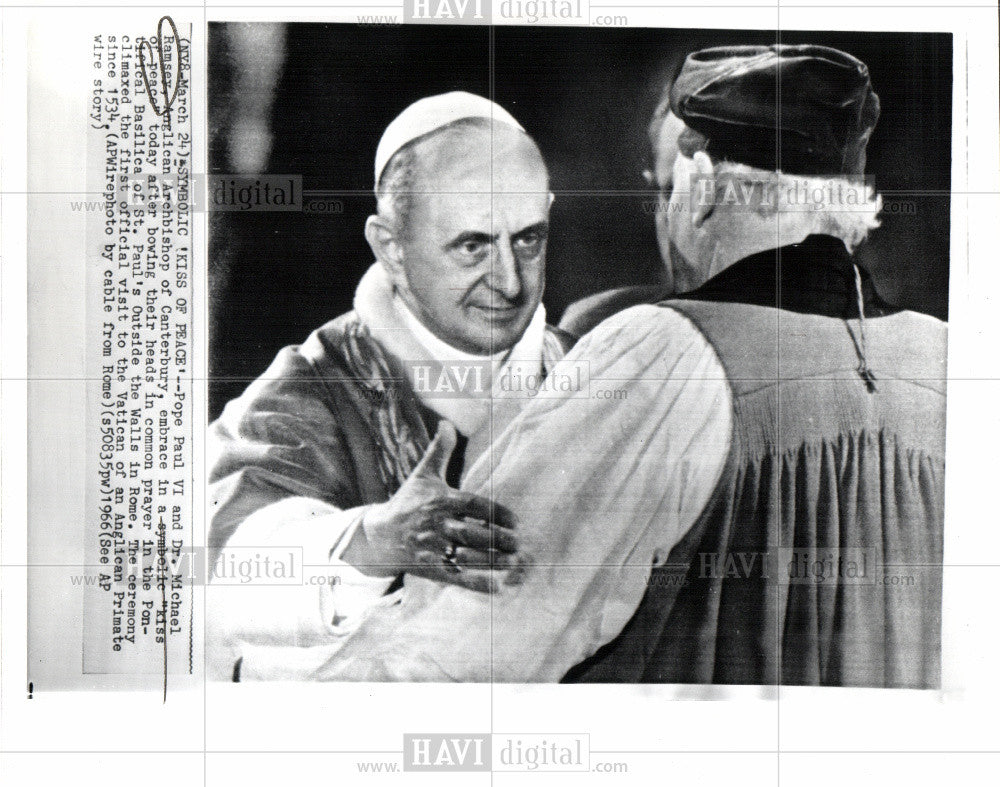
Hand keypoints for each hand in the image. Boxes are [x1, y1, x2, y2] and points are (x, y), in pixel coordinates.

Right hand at [353, 421, 523, 592]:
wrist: (379, 536)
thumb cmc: (408, 503)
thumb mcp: (422, 475)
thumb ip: (439, 451)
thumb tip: (446, 423)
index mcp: (440, 501)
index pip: (474, 506)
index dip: (497, 513)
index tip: (516, 521)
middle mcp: (437, 525)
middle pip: (473, 533)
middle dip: (499, 540)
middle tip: (519, 544)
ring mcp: (432, 548)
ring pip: (467, 556)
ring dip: (493, 562)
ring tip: (515, 562)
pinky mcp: (430, 568)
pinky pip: (456, 578)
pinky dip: (478, 584)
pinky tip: (499, 587)